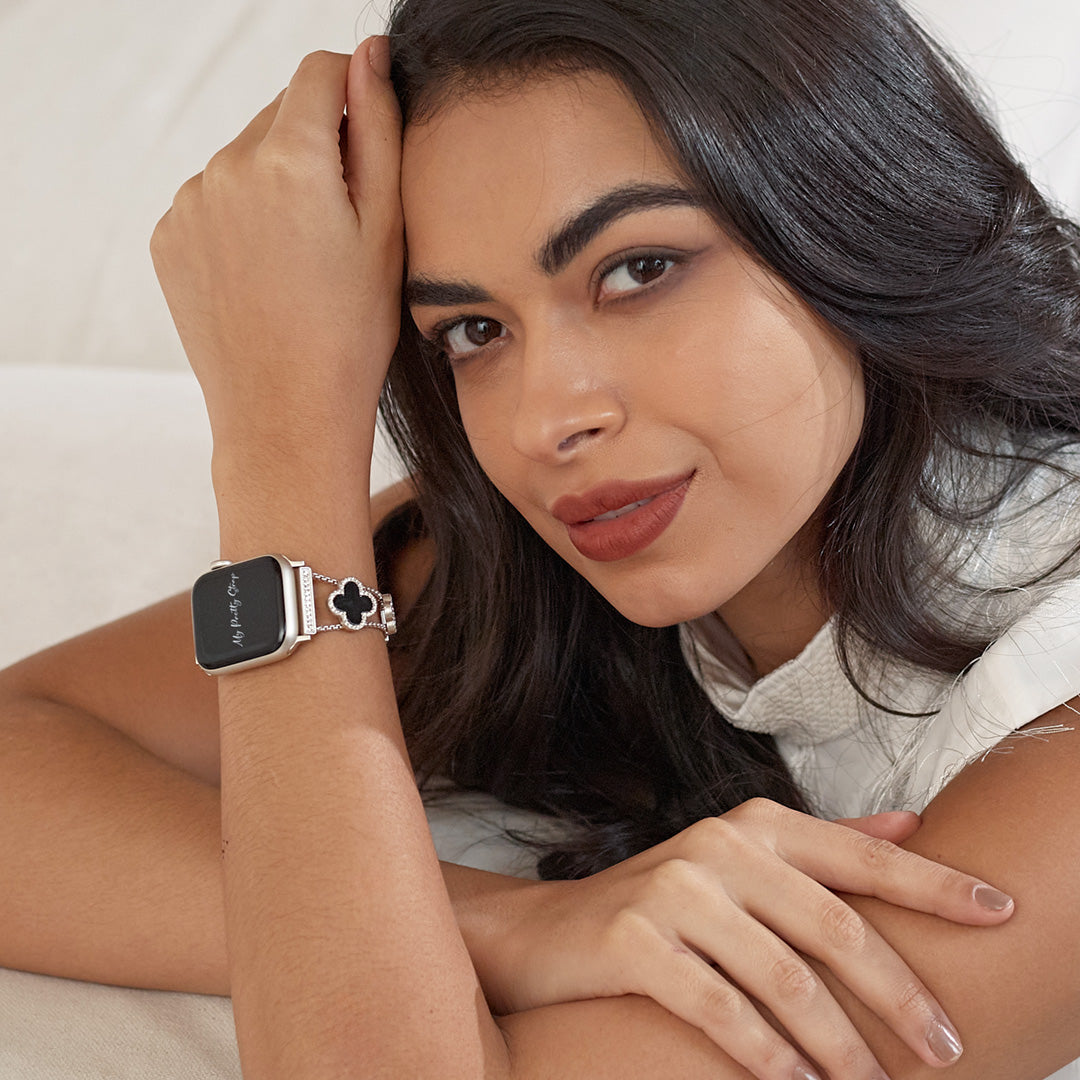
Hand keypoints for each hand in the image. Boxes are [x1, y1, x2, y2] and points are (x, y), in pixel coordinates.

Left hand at [149, 42, 401, 468]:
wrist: (286, 416)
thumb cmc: (352, 334)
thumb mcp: (386, 231)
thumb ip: (379, 130)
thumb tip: (367, 55)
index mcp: (292, 159)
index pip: (321, 72)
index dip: (353, 95)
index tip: (367, 142)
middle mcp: (228, 166)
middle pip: (280, 114)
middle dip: (316, 145)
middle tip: (343, 224)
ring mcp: (190, 202)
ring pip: (245, 156)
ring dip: (276, 180)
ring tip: (303, 258)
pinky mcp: (168, 235)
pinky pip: (213, 197)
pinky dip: (241, 215)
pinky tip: (266, 271)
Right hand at [488, 800, 1013, 1079]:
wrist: (549, 933)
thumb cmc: (663, 904)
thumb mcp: (742, 862)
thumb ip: (826, 844)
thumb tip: (913, 824)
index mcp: (754, 824)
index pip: (860, 856)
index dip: (935, 885)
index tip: (1002, 912)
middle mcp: (719, 845)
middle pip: (834, 926)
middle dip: (899, 995)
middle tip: (948, 1049)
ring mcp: (675, 889)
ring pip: (785, 979)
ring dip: (840, 1047)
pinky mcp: (637, 939)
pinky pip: (724, 1011)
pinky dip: (770, 1057)